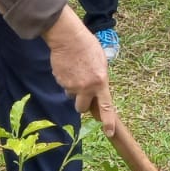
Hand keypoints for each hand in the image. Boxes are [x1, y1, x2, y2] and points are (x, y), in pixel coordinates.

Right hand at [43, 6, 116, 137]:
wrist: (68, 37)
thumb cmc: (87, 47)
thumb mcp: (101, 63)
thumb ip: (100, 80)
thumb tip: (97, 92)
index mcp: (100, 82)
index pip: (106, 107)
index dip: (108, 122)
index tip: (109, 132)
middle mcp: (86, 87)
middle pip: (82, 108)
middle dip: (82, 103)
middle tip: (82, 91)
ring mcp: (71, 86)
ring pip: (71, 95)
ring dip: (73, 89)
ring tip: (75, 71)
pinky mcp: (60, 81)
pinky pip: (63, 86)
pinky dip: (65, 80)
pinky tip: (68, 67)